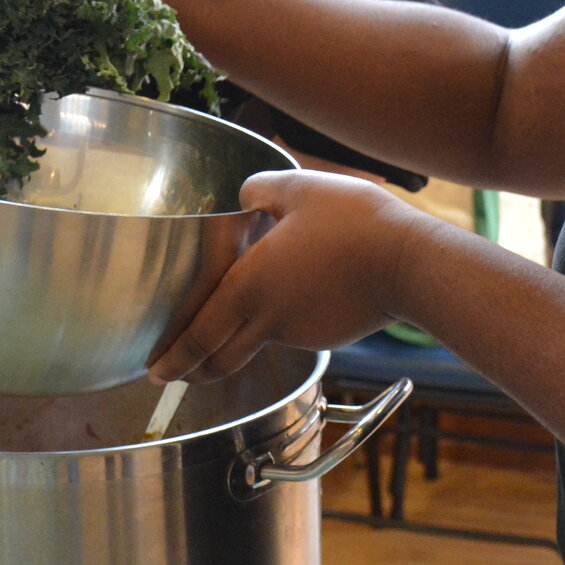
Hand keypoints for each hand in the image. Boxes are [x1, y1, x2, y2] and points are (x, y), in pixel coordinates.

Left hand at [148, 170, 429, 382]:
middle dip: (191, 371)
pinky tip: (283, 308)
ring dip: (229, 353)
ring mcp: (299, 332)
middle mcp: (269, 319)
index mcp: (249, 286)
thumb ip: (260, 190)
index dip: (173, 357)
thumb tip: (242, 196)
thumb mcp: (299, 189)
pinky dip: (274, 331)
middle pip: (219, 359)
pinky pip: (290, 334)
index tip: (154, 370)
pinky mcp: (326, 334)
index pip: (199, 335)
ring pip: (253, 348)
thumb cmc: (354, 224)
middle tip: (173, 375)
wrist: (409, 264)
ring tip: (216, 351)